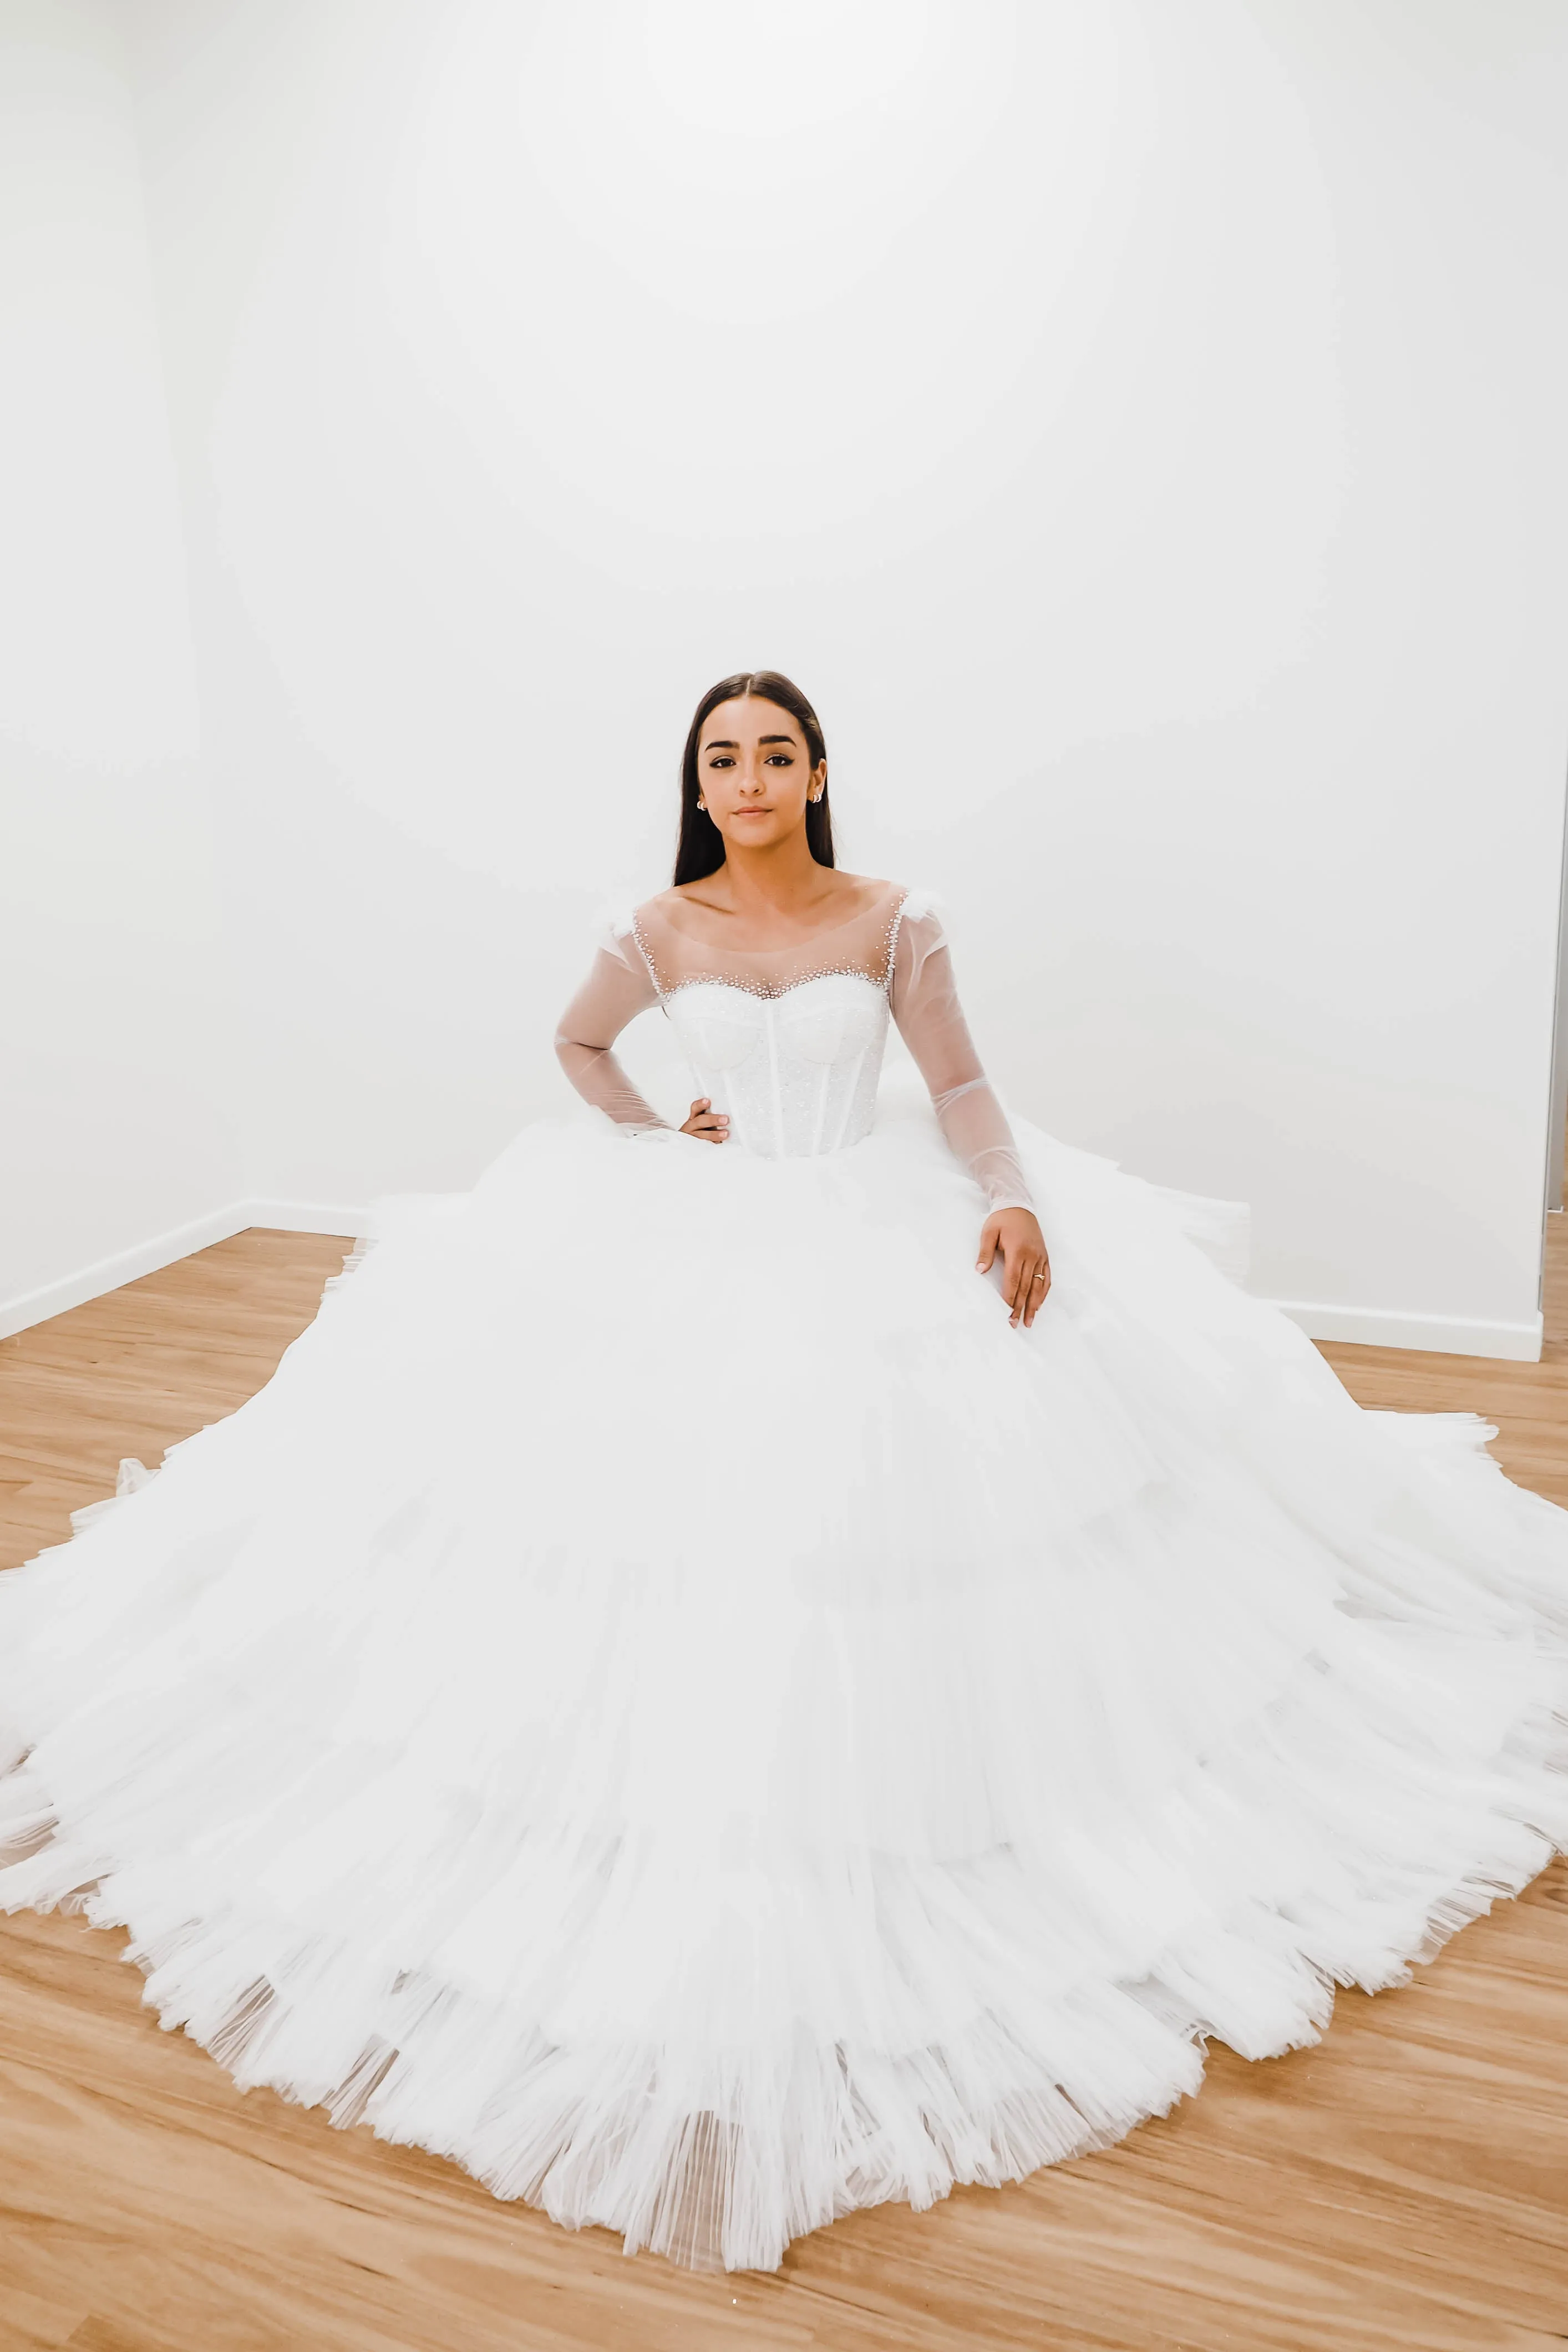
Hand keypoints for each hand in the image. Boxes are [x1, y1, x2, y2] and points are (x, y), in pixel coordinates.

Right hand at [680, 1096, 728, 1143]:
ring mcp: (694, 1138)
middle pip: (700, 1121)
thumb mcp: (705, 1122)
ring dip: (714, 1134)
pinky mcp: (698, 1148)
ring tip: (725, 1134)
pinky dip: (713, 1145)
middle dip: (712, 1120)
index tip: (707, 1101)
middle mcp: (692, 1127)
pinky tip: (721, 1145)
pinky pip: (705, 1147)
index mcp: (694, 1117)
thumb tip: (729, 1113)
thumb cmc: (703, 1131)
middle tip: (725, 1119)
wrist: (691, 1147)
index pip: (695, 1108)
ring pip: (702, 1135)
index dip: (700, 1105)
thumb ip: (712, 1116)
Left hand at [977, 1206, 1050, 1328]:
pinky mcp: (1045, 1256)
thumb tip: (980, 1270)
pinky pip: (1047, 1278)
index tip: (1007, 1313)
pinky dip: (1043, 1293)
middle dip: (1021, 1308)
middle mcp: (1032, 1256)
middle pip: (1026, 1287)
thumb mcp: (988, 1232)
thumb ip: (985, 1252)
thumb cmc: (1002, 1219)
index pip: (1014, 1280)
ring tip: (1029, 1321)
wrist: (1019, 1205)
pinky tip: (1039, 1304)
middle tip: (1016, 1324)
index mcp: (1018, 1251)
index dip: (1011, 1298)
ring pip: (1039, 1286)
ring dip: (1034, 1305)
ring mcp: (1041, 1257)